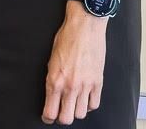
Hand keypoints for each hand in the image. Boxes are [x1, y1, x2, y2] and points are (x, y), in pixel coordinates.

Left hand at [42, 3, 107, 124]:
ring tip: (72, 104)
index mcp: (54, 80)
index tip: (47, 116)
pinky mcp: (98, 83)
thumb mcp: (51, 59)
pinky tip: (84, 98)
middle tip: (60, 112)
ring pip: (80, 114)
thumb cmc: (67, 38)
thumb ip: (52, 78)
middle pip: (66, 118)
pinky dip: (88, 104)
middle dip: (61, 118)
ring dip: (75, 111)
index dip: (48, 117)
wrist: (84, 27)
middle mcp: (70, 86)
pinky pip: (94, 104)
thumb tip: (52, 92)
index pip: (50, 111)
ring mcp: (85, 86)